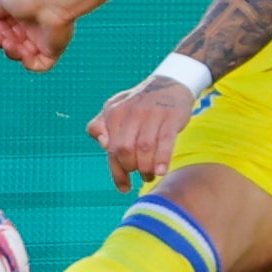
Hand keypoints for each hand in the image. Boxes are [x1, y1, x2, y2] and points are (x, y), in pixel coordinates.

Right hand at [0, 0, 75, 70]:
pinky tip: (24, 52)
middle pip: (10, 43)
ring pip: (21, 55)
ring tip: (10, 43)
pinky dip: (29, 62)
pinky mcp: (52, 50)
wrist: (52, 0)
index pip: (3, 29)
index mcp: (20, 14)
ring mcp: (42, 40)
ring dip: (11, 52)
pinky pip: (39, 65)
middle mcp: (31, 27)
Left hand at [87, 74, 195, 191]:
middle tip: (140, 174)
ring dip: (147, 168)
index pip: (111, 148)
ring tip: (150, 174)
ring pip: (145, 148)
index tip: (123, 187)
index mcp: (114, 112)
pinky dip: (162, 159)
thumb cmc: (138, 105)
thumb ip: (100, 126)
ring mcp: (152, 113)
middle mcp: (131, 111)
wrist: (170, 84)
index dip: (116, 172)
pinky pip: (166, 141)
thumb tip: (103, 145)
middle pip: (125, 150)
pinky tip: (161, 171)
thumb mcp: (114, 109)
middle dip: (132, 168)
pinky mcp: (171, 116)